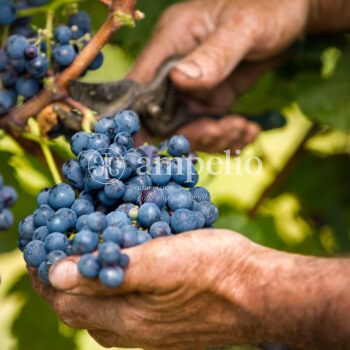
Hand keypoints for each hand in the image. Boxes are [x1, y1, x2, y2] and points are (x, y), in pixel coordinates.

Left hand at [29, 229, 269, 348]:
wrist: (260, 293)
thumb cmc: (216, 268)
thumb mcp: (163, 260)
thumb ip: (111, 270)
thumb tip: (57, 274)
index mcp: (128, 316)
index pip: (66, 300)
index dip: (45, 275)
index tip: (36, 250)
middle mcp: (134, 332)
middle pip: (80, 309)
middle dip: (61, 282)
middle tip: (56, 252)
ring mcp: (152, 334)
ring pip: (102, 313)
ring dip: (86, 287)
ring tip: (83, 261)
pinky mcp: (168, 329)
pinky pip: (126, 314)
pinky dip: (112, 293)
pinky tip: (122, 277)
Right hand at [128, 0, 309, 151]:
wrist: (290, 14)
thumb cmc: (267, 7)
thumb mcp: (243, 27)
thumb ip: (214, 54)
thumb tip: (179, 79)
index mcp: (171, 41)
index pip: (140, 82)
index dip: (137, 115)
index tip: (147, 145)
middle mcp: (176, 68)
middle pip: (163, 116)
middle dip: (191, 133)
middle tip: (220, 132)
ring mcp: (194, 88)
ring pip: (188, 128)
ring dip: (214, 138)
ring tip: (243, 129)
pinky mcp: (212, 99)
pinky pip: (211, 128)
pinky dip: (228, 137)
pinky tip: (249, 131)